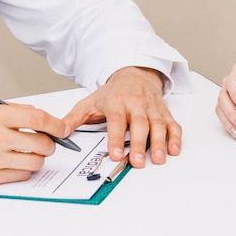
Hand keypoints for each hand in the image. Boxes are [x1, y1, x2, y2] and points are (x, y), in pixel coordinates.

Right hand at [0, 104, 64, 184]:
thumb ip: (14, 113)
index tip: (63, 128)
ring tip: (29, 153)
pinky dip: (23, 170)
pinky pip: (21, 176)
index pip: (38, 118)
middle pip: (42, 143)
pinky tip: (14, 163)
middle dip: (49, 144)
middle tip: (45, 142)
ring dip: (38, 158)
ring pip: (35, 162)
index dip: (56, 124)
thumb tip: (41, 119)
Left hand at [62, 67, 180, 167]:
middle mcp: (136, 104)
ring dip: (159, 142)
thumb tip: (60, 131)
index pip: (116, 121)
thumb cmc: (113, 92)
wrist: (134, 73)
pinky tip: (174, 149)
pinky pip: (172, 124)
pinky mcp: (164, 111)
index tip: (114, 153)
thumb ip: (74, 117)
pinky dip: (175, 137)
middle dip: (138, 144)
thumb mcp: (90, 101)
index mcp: (116, 102)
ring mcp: (151, 108)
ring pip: (157, 125)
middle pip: (139, 124)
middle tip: (137, 161)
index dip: (115, 138)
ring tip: (158, 159)